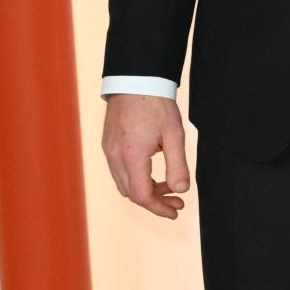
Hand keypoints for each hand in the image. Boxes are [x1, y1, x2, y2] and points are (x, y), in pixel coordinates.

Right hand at [102, 93, 189, 219]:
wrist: (135, 79)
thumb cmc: (156, 104)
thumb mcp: (174, 135)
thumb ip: (178, 165)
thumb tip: (181, 190)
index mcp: (131, 156)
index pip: (142, 196)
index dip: (159, 208)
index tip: (176, 210)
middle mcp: (115, 156)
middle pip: (132, 194)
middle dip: (155, 201)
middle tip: (177, 200)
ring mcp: (109, 150)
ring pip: (124, 184)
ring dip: (145, 190)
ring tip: (168, 187)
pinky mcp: (108, 144)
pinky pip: (119, 171)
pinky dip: (136, 178)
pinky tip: (152, 173)